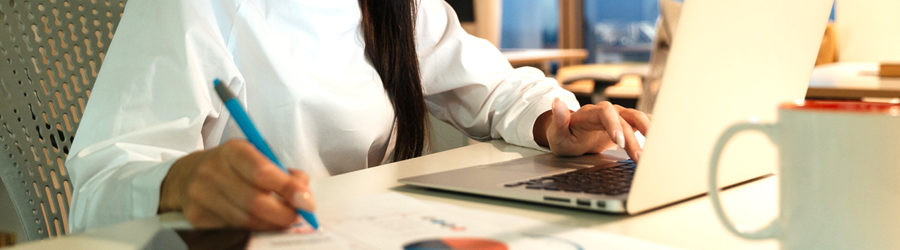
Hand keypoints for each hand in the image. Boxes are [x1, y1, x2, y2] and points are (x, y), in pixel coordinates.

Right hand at [159, 139, 314, 229]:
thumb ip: (283, 173)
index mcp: (233, 150)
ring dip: (270, 224)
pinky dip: (252, 229)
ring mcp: (201, 194)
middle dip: (283, 213)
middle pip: (254, 201)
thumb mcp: (257, 157)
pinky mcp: (196, 216)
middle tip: (298, 217)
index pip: (263, 172)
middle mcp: (213, 171)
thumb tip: (304, 195)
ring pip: (244, 219)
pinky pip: (232, 228)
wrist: (189, 175)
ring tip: (282, 221)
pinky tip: (261, 224)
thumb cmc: (234, 167)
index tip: (308, 202)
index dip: (288, 189)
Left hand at [534, 98, 650, 161]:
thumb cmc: (565, 136)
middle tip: (639, 158)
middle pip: (626, 118)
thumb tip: (555, 102)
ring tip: (655, 153)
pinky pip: (644, 124)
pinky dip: (655, 130)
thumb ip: (557, 120)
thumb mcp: (556, 133)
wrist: (573, 137)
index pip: (606, 113)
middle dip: (634, 138)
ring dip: (649, 134)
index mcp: (591, 113)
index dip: (614, 125)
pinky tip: (664, 141)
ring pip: (639, 119)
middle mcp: (609, 111)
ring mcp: (620, 117)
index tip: (619, 142)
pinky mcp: (628, 125)